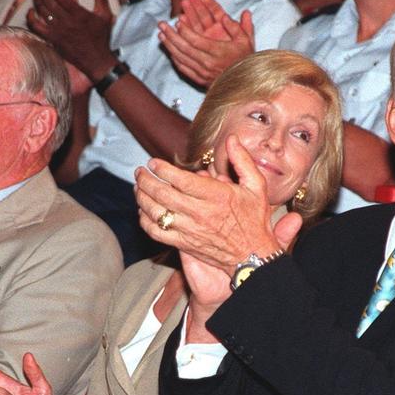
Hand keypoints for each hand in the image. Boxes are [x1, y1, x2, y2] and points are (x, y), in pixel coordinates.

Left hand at [28, 0, 117, 79]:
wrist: (96, 60)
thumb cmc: (101, 37)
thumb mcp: (104, 14)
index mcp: (79, 14)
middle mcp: (67, 21)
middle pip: (49, 1)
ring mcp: (58, 31)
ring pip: (42, 11)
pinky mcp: (53, 40)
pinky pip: (36, 27)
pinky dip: (31, 18)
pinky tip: (30, 11)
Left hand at [134, 136, 299, 270]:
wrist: (252, 255)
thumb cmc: (254, 220)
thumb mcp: (256, 186)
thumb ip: (242, 160)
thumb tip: (231, 139)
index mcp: (215, 196)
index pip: (180, 179)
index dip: (162, 169)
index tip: (153, 162)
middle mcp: (199, 213)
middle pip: (162, 193)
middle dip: (146, 180)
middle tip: (140, 172)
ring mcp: (189, 230)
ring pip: (156, 212)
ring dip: (142, 198)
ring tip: (138, 187)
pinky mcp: (184, 244)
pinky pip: (157, 233)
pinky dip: (145, 221)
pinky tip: (143, 211)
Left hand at [158, 0, 254, 87]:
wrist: (245, 85)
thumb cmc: (245, 61)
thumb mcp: (246, 41)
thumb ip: (237, 27)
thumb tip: (227, 16)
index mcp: (218, 52)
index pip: (196, 41)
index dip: (185, 31)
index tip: (177, 22)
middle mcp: (208, 63)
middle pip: (184, 48)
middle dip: (171, 35)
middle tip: (161, 25)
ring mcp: (202, 73)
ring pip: (181, 58)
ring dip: (169, 46)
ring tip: (161, 35)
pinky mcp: (199, 80)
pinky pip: (183, 69)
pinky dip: (175, 59)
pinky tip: (169, 51)